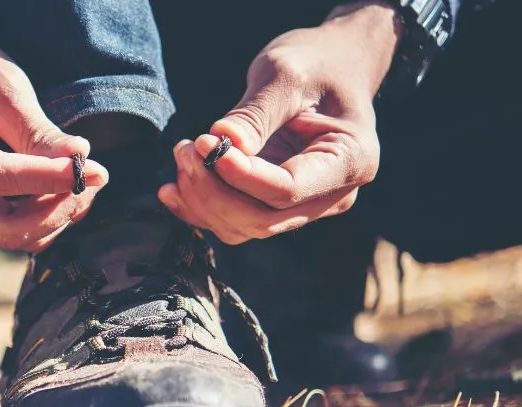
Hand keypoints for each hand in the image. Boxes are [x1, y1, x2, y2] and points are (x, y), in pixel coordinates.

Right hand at [0, 3, 107, 251]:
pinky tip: (62, 186)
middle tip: (95, 176)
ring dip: (56, 214)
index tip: (92, 168)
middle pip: (5, 227)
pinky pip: (9, 229)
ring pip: (12, 235)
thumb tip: (80, 161)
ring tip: (83, 175)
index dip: (48, 178)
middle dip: (57, 207)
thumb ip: (35, 129)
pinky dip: (43, 215)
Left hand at [159, 2, 400, 243]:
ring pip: (242, 227)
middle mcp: (332, 195)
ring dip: (202, 200)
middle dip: (212, 191)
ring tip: (183, 153)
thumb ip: (256, 114)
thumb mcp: (287, 74)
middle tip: (186, 147)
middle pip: (261, 220)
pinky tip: (171, 187)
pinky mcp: (275, 204)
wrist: (332, 66)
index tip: (204, 142)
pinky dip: (199, 209)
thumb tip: (221, 142)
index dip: (238, 175)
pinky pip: (233, 222)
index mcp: (350, 162)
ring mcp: (304, 205)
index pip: (286, 190)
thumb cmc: (316, 63)